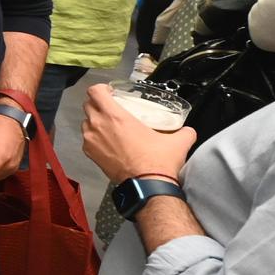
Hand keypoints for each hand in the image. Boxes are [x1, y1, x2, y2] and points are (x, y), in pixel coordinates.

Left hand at [81, 83, 196, 184]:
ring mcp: (90, 140)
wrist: (147, 185)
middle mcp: (98, 125)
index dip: (101, 89)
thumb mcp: (177, 141)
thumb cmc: (158, 160)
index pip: (95, 91)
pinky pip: (87, 140)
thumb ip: (184, 131)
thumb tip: (188, 131)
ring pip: (86, 123)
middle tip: (111, 109)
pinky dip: (94, 138)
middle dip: (97, 104)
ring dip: (95, 121)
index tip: (110, 92)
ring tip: (110, 127)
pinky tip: (108, 143)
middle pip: (88, 105)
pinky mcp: (89, 154)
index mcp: (115, 116)